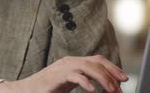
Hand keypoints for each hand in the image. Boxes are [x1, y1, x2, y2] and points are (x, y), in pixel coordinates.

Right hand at [0, 55, 127, 92]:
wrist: (25, 91)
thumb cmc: (47, 89)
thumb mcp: (69, 84)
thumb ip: (84, 81)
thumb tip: (105, 88)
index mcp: (73, 62)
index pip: (97, 59)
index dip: (113, 67)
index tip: (124, 79)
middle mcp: (69, 62)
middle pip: (96, 61)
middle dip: (111, 74)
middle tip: (119, 89)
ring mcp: (62, 67)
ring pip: (88, 67)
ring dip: (102, 79)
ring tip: (111, 91)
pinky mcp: (56, 76)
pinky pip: (74, 76)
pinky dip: (85, 82)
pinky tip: (92, 90)